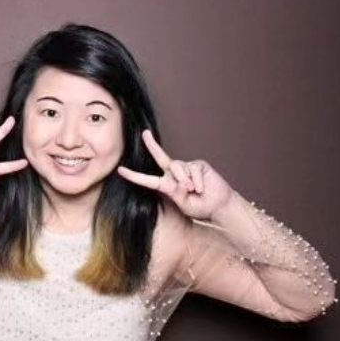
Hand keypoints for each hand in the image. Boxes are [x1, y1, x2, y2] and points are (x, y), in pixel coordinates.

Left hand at [117, 130, 233, 219]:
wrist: (219, 205)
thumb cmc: (200, 206)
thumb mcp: (183, 204)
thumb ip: (176, 193)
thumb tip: (176, 180)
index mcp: (167, 185)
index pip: (148, 179)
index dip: (134, 175)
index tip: (121, 170)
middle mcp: (174, 173)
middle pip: (161, 157)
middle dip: (152, 145)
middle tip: (145, 134)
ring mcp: (187, 168)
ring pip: (178, 167)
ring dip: (186, 181)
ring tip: (194, 191)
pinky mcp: (198, 165)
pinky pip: (193, 170)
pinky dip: (197, 181)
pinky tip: (201, 188)